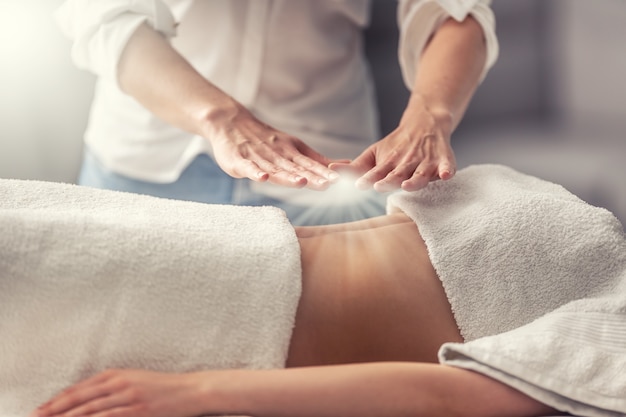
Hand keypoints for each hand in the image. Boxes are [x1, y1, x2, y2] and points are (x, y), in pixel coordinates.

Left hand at [29, 369, 205, 416]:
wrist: (191, 390)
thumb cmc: (164, 387)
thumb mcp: (135, 379)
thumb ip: (111, 386)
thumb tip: (86, 400)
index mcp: (116, 374)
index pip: (78, 388)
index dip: (57, 400)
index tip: (41, 410)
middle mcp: (119, 383)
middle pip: (79, 399)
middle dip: (54, 411)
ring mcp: (128, 397)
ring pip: (89, 411)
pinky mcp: (138, 410)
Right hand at [208, 105, 339, 189]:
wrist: (231, 123)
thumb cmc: (265, 140)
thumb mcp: (293, 147)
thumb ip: (316, 159)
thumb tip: (347, 164)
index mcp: (290, 152)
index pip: (309, 164)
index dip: (323, 173)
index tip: (339, 180)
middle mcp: (277, 154)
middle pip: (295, 168)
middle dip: (311, 176)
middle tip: (327, 184)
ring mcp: (257, 157)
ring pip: (275, 169)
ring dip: (288, 176)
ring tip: (301, 182)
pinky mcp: (239, 160)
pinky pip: (248, 167)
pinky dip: (255, 172)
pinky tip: (262, 178)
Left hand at [331, 102, 455, 192]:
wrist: (425, 122)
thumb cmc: (395, 145)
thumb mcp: (374, 154)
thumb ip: (355, 167)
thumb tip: (330, 169)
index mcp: (389, 163)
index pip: (377, 172)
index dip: (369, 178)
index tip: (359, 184)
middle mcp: (406, 162)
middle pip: (398, 174)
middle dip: (389, 181)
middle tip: (379, 186)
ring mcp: (425, 161)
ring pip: (421, 173)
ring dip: (415, 180)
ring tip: (408, 186)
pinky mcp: (443, 159)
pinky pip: (447, 165)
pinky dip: (447, 169)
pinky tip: (446, 175)